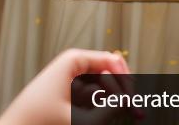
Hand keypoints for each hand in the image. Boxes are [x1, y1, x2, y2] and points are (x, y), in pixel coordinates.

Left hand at [0, 48, 131, 124]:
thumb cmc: (38, 124)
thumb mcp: (77, 119)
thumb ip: (106, 110)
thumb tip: (128, 101)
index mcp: (75, 60)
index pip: (113, 61)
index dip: (128, 82)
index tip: (135, 107)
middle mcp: (74, 66)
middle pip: (112, 73)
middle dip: (125, 94)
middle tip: (140, 115)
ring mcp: (72, 81)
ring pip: (105, 88)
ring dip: (117, 102)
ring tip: (132, 116)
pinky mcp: (70, 96)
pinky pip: (94, 98)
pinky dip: (104, 107)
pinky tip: (115, 113)